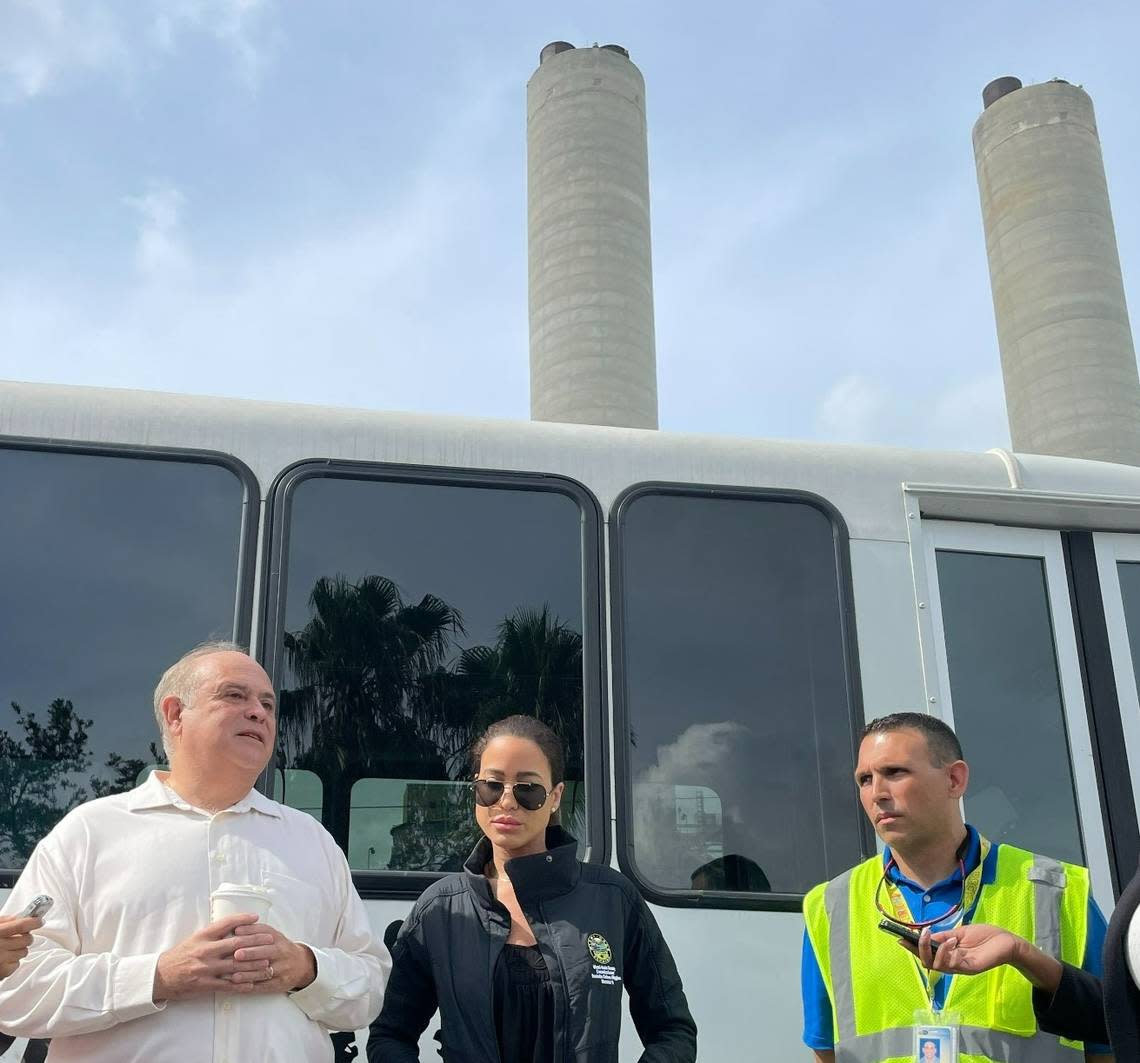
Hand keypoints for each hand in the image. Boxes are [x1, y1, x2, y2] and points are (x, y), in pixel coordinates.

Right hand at [0, 916, 41, 978]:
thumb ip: (4, 921)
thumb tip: (20, 916)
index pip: (21, 925)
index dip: (33, 921)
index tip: (39, 920)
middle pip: (27, 939)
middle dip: (26, 937)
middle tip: (19, 937)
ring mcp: (1, 960)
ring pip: (24, 952)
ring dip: (20, 949)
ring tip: (8, 949)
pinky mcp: (2, 971)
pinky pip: (17, 964)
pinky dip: (13, 961)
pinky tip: (4, 959)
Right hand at [153, 914, 275, 1000]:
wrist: (160, 976)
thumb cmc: (181, 955)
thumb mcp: (195, 938)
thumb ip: (214, 934)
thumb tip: (236, 925)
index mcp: (203, 936)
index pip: (226, 924)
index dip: (243, 919)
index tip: (257, 917)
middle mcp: (206, 950)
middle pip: (236, 944)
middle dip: (255, 942)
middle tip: (270, 940)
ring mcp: (206, 968)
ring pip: (235, 966)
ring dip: (253, 965)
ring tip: (267, 963)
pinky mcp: (204, 984)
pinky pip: (226, 985)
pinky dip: (241, 984)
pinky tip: (252, 984)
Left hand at [228, 922, 316, 993]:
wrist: (301, 964)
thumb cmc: (280, 949)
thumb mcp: (272, 936)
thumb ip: (256, 931)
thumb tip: (235, 928)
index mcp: (277, 938)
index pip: (264, 932)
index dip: (250, 932)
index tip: (236, 933)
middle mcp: (280, 951)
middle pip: (266, 951)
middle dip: (250, 953)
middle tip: (236, 954)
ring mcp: (281, 968)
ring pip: (264, 971)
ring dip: (248, 974)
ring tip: (235, 975)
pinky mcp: (278, 983)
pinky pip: (264, 986)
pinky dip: (251, 987)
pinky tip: (241, 987)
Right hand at [902, 923, 1016, 974]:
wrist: (1006, 942)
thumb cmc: (985, 936)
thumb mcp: (960, 933)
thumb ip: (944, 936)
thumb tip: (926, 935)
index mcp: (948, 953)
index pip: (926, 954)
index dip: (913, 948)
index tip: (900, 938)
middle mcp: (951, 963)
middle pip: (927, 962)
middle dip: (919, 949)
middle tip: (920, 935)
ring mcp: (960, 967)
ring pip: (937, 966)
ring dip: (935, 950)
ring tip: (943, 937)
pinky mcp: (970, 968)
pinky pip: (952, 965)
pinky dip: (948, 952)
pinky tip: (954, 942)